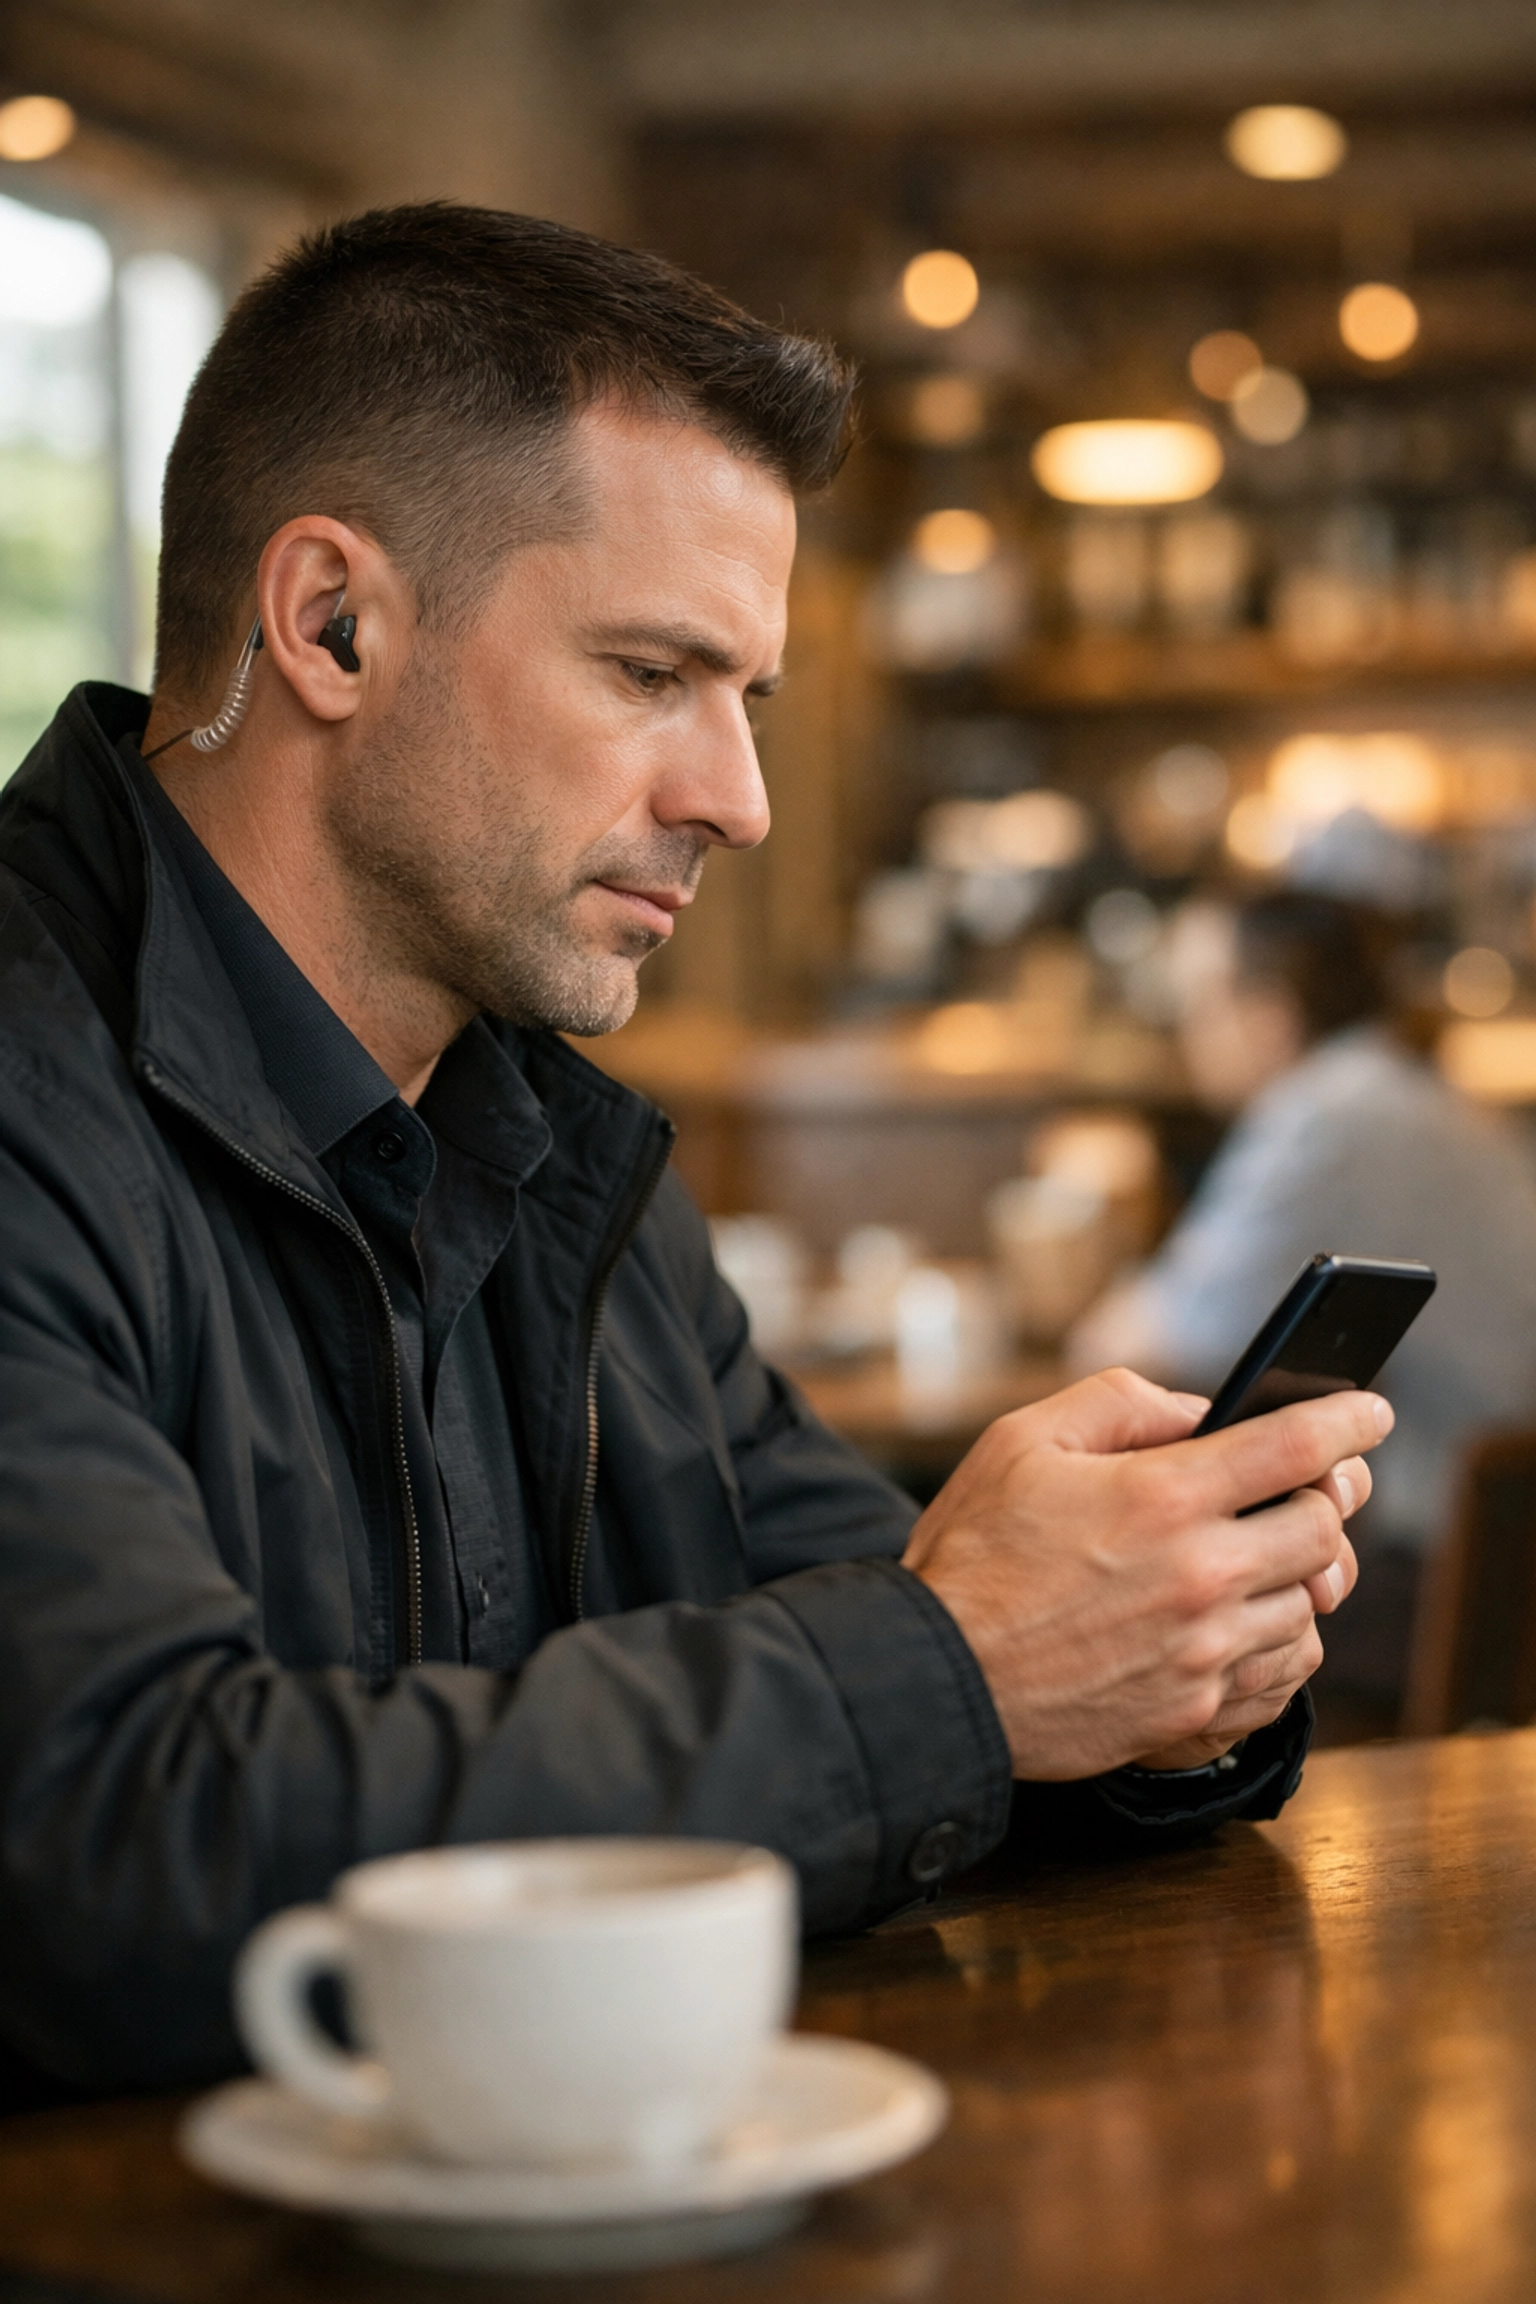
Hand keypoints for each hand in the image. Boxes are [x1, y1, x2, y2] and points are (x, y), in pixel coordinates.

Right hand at [900, 1367, 1390, 1781]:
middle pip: (1323, 1530)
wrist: (939, 1679)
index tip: (1370, 1413)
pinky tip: (1249, 1625)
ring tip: (1262, 1560)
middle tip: (1310, 1489)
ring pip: (1311, 1607)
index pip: (1295, 1448)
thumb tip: (1198, 1414)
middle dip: (1327, 1501)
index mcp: (1162, 1498)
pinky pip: (1285, 1677)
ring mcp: (1203, 1653)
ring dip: (1300, 1577)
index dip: (1348, 1421)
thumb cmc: (972, 1554)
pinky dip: (1285, 1645)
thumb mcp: (1022, 1440)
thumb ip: (1119, 1404)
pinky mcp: (1195, 1712)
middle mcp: (1198, 1577)